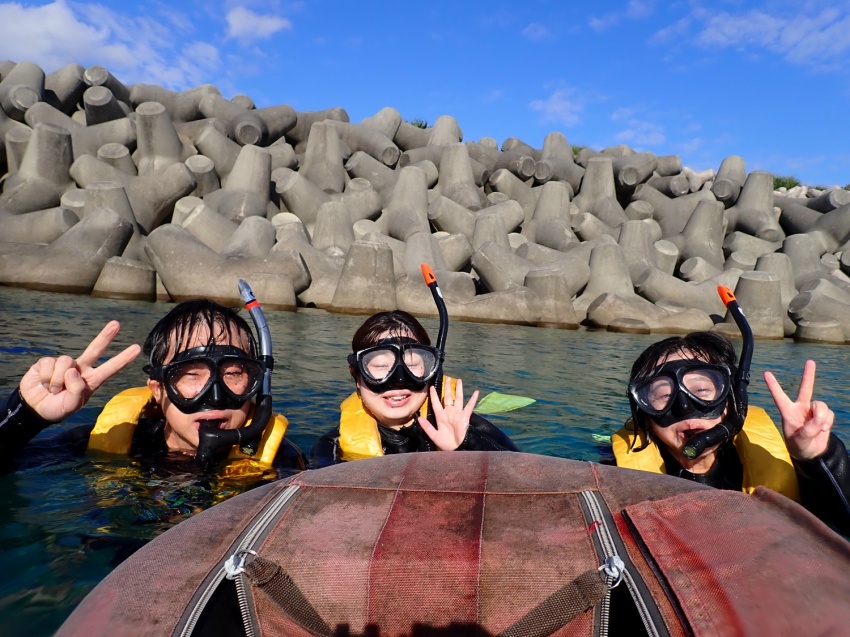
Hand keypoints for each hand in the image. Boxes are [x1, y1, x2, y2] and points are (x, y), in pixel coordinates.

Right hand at [19, 321, 141, 422]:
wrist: (35, 409)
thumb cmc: (57, 408)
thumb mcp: (71, 405)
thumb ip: (76, 390)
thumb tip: (73, 370)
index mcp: (91, 380)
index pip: (110, 368)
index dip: (123, 358)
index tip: (137, 348)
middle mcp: (80, 369)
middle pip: (95, 350)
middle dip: (105, 337)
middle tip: (116, 324)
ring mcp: (64, 364)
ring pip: (66, 361)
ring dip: (57, 380)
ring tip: (53, 390)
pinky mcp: (47, 362)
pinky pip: (49, 363)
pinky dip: (46, 377)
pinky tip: (44, 384)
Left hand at [417, 379, 479, 450]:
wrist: (457, 448)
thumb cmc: (446, 443)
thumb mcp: (434, 435)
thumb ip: (427, 427)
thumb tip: (418, 419)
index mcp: (441, 416)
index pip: (436, 403)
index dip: (434, 395)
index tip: (431, 387)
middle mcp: (449, 412)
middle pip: (448, 397)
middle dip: (447, 388)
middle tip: (448, 379)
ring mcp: (458, 413)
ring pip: (458, 398)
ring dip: (458, 389)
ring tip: (459, 380)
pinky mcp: (465, 416)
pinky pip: (469, 406)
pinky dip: (473, 399)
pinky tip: (476, 392)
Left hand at [763, 360, 832, 459]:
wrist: (811, 452)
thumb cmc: (799, 445)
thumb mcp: (799, 440)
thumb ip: (808, 430)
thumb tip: (819, 419)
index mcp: (788, 412)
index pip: (779, 397)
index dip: (773, 386)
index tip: (766, 373)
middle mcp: (800, 408)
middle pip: (805, 389)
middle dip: (808, 375)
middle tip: (810, 362)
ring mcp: (812, 410)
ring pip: (820, 406)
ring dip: (821, 417)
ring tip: (817, 428)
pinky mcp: (823, 415)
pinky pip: (829, 414)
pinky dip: (827, 422)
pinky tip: (823, 429)